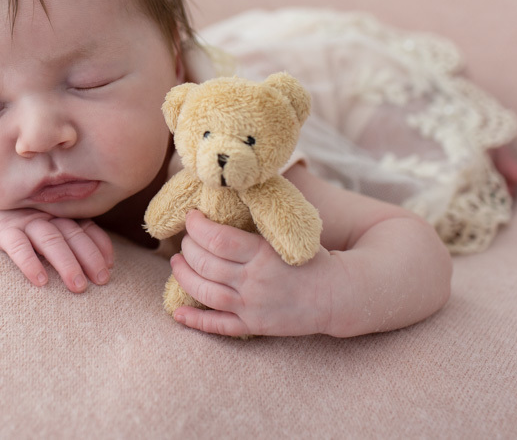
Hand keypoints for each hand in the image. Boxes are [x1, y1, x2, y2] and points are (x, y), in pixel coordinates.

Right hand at [0, 201, 113, 292]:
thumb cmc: (13, 216)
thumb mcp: (42, 222)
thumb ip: (66, 235)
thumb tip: (99, 261)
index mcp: (59, 213)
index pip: (86, 227)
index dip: (100, 246)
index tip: (110, 266)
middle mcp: (46, 214)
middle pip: (73, 234)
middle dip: (89, 257)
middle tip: (101, 280)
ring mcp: (24, 219)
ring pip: (51, 240)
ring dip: (66, 262)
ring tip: (77, 286)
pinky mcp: (2, 228)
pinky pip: (17, 245)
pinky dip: (29, 261)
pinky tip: (39, 280)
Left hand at [168, 210, 334, 336]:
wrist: (339, 294)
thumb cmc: (313, 258)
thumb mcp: (288, 234)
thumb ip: (261, 220)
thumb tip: (236, 190)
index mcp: (263, 254)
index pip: (218, 240)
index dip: (197, 227)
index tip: (191, 217)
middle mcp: (254, 281)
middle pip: (206, 264)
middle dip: (188, 248)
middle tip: (185, 238)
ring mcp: (252, 307)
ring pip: (205, 293)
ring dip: (184, 276)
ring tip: (176, 263)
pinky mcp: (254, 326)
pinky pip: (219, 327)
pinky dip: (196, 321)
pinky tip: (178, 313)